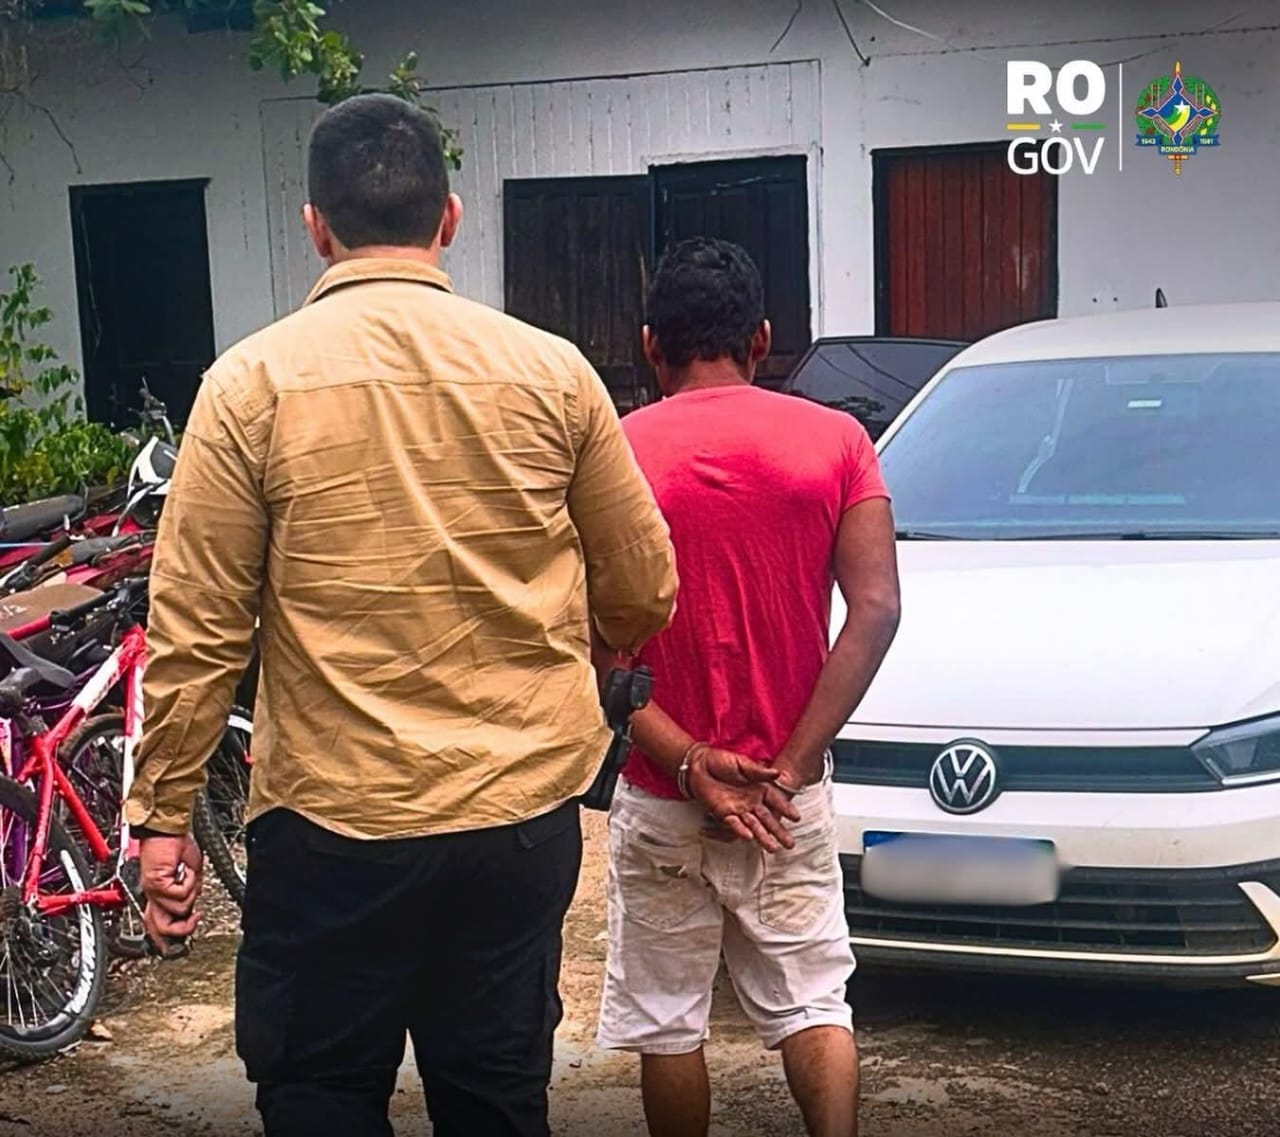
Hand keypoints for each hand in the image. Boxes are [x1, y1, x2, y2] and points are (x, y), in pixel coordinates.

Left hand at [139, 834, 202, 955]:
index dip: (166, 938)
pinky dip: (189, 882)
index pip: (156, 924)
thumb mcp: (189, 874)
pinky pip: (179, 895)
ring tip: (190, 878)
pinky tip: (185, 870)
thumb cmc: (176, 846)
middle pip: (160, 928)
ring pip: (174, 912)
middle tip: (194, 920)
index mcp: (157, 895)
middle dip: (181, 930)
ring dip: (190, 895)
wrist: (167, 830)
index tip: (182, 937)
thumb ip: (189, 893)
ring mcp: (153, 891)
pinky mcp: (157, 883)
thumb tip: (192, 907)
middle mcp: (152, 896)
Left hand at [686, 748, 800, 852]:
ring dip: (763, 837)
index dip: (785, 808)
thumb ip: (759, 771)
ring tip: (773, 848)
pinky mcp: (724, 813)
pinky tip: (749, 837)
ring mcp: (738, 809)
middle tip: (790, 843)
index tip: (796, 818)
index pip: (775, 800)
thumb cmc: (721, 761)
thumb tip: (778, 773)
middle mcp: (751, 801)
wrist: (699, 765)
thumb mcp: (742, 763)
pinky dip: (741, 830)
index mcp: (758, 788)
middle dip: (779, 831)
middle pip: (768, 818)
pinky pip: (734, 824)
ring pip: (754, 826)